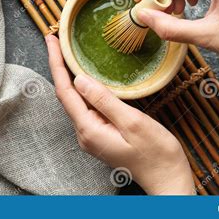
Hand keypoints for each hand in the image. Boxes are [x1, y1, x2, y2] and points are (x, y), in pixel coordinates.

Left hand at [45, 35, 193, 194]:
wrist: (167, 178)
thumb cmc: (156, 153)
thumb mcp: (132, 122)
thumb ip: (104, 101)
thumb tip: (80, 79)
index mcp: (89, 129)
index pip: (65, 91)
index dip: (56, 63)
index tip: (51, 40)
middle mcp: (85, 133)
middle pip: (66, 94)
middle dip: (59, 66)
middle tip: (57, 40)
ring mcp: (92, 134)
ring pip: (76, 100)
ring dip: (70, 76)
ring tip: (67, 52)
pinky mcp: (101, 133)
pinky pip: (87, 106)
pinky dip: (83, 88)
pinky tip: (87, 76)